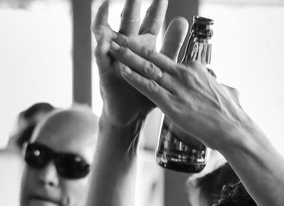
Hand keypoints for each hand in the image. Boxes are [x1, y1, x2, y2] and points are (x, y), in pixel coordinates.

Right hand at [92, 0, 187, 129]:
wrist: (131, 115)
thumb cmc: (146, 91)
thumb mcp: (162, 66)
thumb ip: (172, 44)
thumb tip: (183, 20)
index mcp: (143, 44)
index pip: (151, 21)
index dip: (157, 8)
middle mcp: (127, 46)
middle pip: (129, 20)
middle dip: (132, 4)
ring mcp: (114, 56)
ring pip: (109, 32)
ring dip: (108, 17)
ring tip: (107, 2)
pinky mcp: (105, 70)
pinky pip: (100, 54)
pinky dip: (101, 45)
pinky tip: (103, 35)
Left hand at [108, 21, 248, 150]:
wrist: (234, 130)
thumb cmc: (233, 116)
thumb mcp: (228, 93)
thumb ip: (222, 88)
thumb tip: (229, 90)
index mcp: (196, 69)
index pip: (171, 61)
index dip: (153, 57)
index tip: (140, 52)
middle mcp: (185, 74)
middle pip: (154, 57)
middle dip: (133, 46)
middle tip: (118, 39)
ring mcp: (178, 89)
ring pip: (148, 69)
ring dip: (128, 58)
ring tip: (113, 49)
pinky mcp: (173, 105)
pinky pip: (149, 88)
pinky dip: (135, 78)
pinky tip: (122, 72)